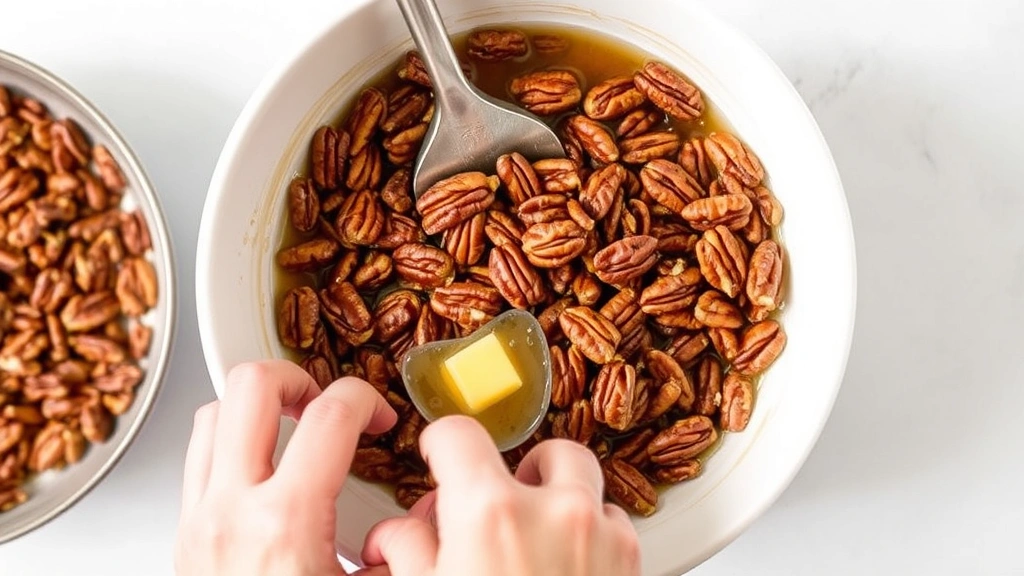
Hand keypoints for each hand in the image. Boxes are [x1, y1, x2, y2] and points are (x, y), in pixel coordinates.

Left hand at [175, 360, 395, 575]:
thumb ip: (406, 546)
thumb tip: (427, 507)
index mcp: (288, 523)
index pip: (330, 417)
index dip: (365, 399)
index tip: (378, 415)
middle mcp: (234, 511)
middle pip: (251, 386)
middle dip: (297, 377)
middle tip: (322, 401)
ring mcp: (201, 518)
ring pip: (214, 412)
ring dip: (257, 406)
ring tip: (290, 424)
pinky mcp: (184, 533)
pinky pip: (197, 455)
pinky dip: (230, 440)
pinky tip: (262, 463)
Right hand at [359, 416, 640, 575]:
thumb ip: (409, 553)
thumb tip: (399, 536)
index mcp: (492, 513)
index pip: (459, 435)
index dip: (440, 444)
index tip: (440, 455)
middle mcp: (556, 512)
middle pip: (544, 450)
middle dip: (518, 469)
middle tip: (495, 502)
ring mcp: (603, 538)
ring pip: (587, 486)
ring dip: (559, 500)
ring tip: (532, 540)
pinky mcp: (632, 566)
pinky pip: (614, 526)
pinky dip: (591, 535)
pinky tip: (563, 570)